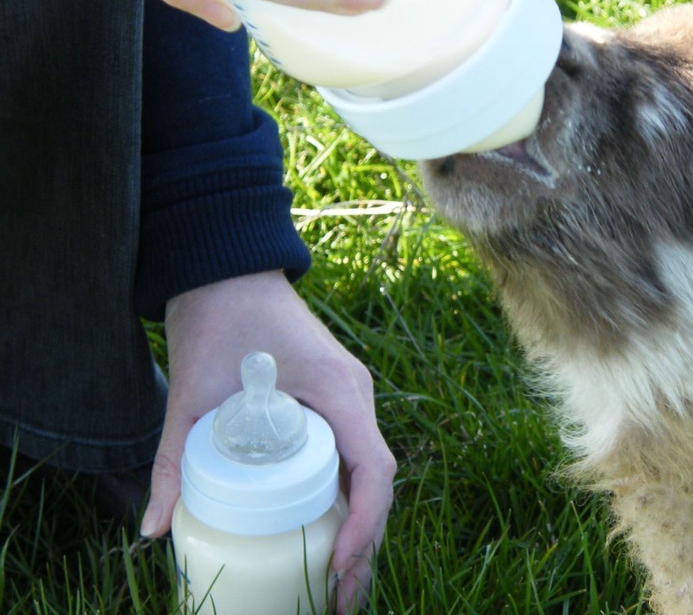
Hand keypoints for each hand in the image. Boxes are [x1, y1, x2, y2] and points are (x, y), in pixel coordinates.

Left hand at [141, 270, 396, 613]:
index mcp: (339, 392)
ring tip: (337, 585)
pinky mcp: (334, 405)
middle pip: (377, 485)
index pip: (373, 469)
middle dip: (365, 547)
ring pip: (368, 477)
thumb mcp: (192, 393)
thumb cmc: (218, 321)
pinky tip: (327, 539)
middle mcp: (357, 399)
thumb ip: (173, 460)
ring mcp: (350, 402)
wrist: (227, 272)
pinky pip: (352, 462)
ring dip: (360, 531)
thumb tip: (153, 530)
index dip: (365, 524)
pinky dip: (346, 504)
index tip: (339, 566)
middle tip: (340, 601)